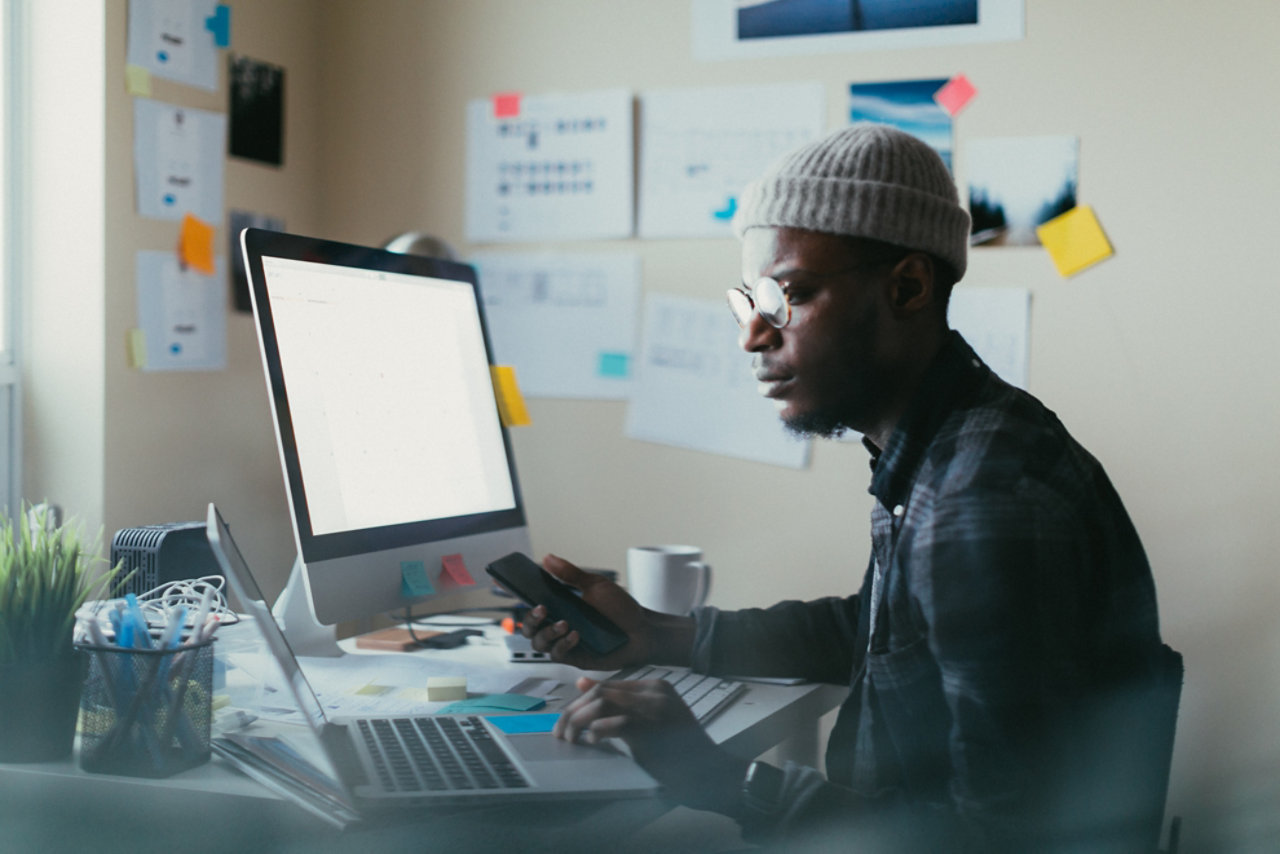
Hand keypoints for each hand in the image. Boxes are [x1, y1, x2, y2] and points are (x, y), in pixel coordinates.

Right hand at [520, 554, 691, 670]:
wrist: (642, 631)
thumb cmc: (620, 609)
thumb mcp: (596, 586)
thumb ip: (570, 574)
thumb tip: (548, 558)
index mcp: (560, 606)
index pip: (531, 600)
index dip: (515, 591)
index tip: (500, 579)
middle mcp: (558, 625)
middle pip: (528, 626)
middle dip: (530, 618)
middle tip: (542, 608)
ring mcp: (565, 643)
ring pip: (539, 643)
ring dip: (548, 632)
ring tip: (564, 623)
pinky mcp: (575, 658)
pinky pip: (558, 655)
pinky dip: (563, 644)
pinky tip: (576, 634)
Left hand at [556, 676, 748, 813]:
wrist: (711, 772)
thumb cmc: (682, 750)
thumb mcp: (654, 719)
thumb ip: (624, 702)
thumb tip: (582, 684)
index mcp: (656, 686)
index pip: (607, 685)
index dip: (581, 702)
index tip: (567, 719)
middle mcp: (654, 692)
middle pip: (599, 692)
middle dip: (573, 711)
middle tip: (560, 731)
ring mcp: (652, 709)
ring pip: (600, 704)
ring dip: (577, 722)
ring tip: (570, 739)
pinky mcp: (649, 730)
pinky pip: (610, 724)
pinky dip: (594, 733)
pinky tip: (591, 743)